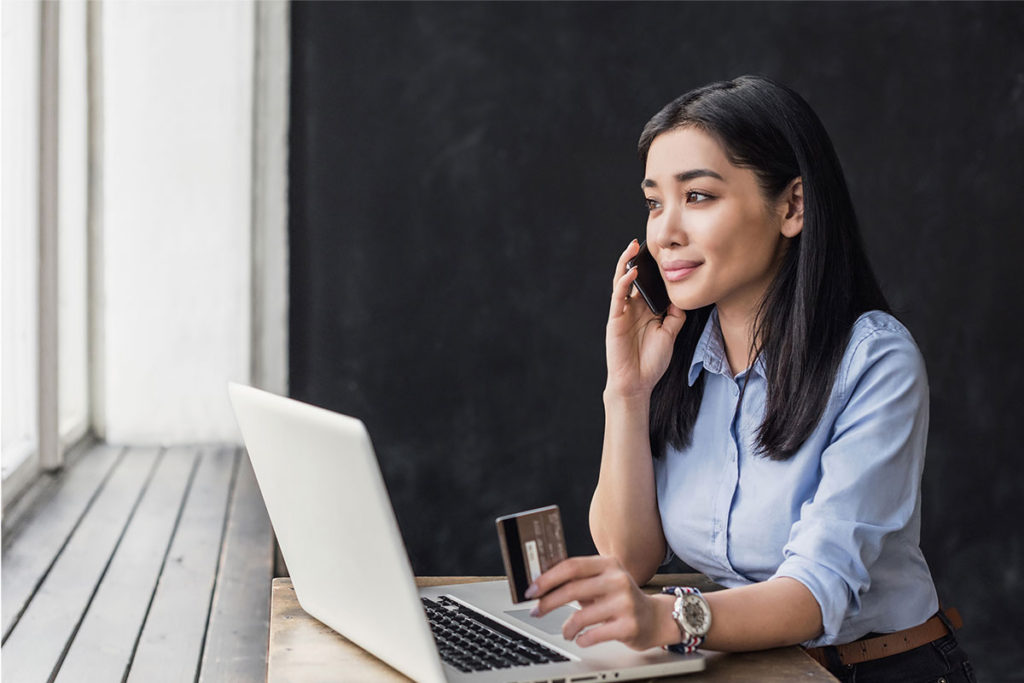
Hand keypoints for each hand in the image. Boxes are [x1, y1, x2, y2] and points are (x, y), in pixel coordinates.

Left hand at [526, 555, 674, 650]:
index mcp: (608, 564)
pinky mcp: (629, 625)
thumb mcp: (603, 581)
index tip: (531, 589)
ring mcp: (625, 602)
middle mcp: (617, 580)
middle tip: (535, 611)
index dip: (548, 578)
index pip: (572, 566)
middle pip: (573, 588)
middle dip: (548, 602)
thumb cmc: (621, 599)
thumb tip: (541, 585)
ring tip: (566, 631)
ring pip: (581, 615)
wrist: (655, 618)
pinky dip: (582, 638)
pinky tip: (581, 638)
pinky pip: (594, 634)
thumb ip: (578, 580)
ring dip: (566, 626)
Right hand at [606, 240, 685, 399]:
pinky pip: (618, 297)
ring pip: (621, 282)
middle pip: (632, 277)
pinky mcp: (614, 320)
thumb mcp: (670, 334)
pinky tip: (631, 272)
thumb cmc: (651, 361)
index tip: (659, 251)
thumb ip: (675, 315)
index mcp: (644, 311)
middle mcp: (631, 308)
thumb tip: (681, 297)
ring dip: (625, 263)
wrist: (637, 383)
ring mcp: (622, 313)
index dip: (650, 268)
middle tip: (643, 241)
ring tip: (632, 246)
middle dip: (636, 259)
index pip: (646, 283)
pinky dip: (624, 283)